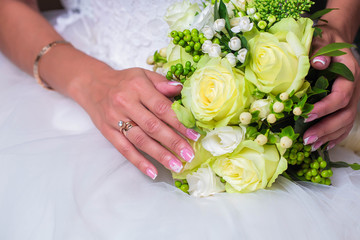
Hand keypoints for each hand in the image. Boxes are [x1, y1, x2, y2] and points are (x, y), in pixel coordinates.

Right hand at [77, 67, 199, 178]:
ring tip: (176, 165)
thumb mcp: (143, 74)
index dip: (179, 123)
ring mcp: (115, 119)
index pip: (162, 107)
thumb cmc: (124, 81)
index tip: (194, 135)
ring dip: (160, 155)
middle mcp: (126, 103)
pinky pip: (124, 149)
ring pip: (140, 140)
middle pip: (152, 126)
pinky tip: (153, 172)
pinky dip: (139, 162)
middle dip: (173, 142)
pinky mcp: (108, 132)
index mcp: (138, 87)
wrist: (92, 84)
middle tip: (188, 155)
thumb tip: (182, 90)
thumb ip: (162, 83)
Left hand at [303, 25, 359, 150]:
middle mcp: (354, 89)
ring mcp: (352, 98)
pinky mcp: (346, 104)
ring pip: (346, 122)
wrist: (336, 41)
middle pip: (345, 114)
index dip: (325, 108)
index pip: (341, 96)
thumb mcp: (322, 41)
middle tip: (306, 139)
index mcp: (350, 74)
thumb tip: (318, 62)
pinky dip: (335, 135)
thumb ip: (319, 51)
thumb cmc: (326, 41)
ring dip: (329, 136)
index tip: (306, 114)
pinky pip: (345, 123)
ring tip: (311, 146)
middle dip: (326, 128)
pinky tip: (324, 145)